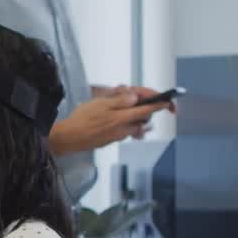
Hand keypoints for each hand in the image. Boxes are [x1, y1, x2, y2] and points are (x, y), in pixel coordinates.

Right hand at [51, 86, 168, 152]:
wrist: (69, 138)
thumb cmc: (82, 119)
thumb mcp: (100, 103)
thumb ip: (119, 100)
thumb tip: (135, 97)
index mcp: (122, 117)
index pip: (146, 110)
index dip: (159, 105)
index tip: (169, 103)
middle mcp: (123, 129)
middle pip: (142, 119)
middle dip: (144, 111)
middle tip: (137, 100)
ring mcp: (117, 136)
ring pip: (132, 126)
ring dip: (132, 118)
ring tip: (120, 108)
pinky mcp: (110, 140)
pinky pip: (123, 131)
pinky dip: (122, 124)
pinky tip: (110, 118)